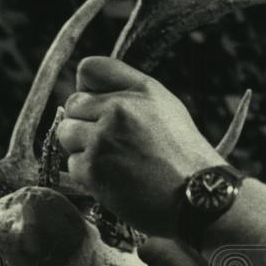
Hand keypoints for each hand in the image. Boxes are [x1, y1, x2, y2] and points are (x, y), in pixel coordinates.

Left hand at [57, 56, 222, 237]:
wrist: (198, 197)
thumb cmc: (186, 158)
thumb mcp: (168, 110)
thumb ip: (132, 95)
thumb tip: (91, 95)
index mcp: (142, 90)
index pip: (90, 68)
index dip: (87, 86)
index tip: (95, 105)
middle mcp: (121, 108)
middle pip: (73, 104)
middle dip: (84, 123)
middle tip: (110, 143)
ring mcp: (104, 138)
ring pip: (66, 133)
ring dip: (82, 148)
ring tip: (113, 162)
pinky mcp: (93, 168)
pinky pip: (72, 164)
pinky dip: (88, 175)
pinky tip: (115, 180)